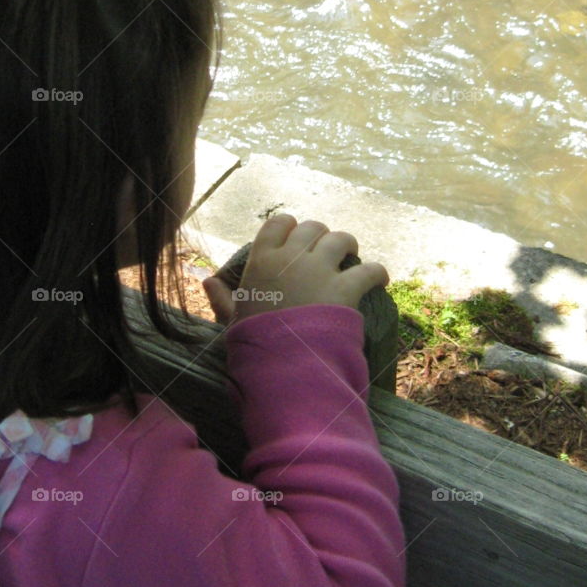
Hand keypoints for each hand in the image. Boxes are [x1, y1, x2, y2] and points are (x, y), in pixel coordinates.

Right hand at [201, 214, 387, 324]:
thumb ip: (220, 297)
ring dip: (348, 245)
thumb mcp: (232, 317)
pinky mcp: (345, 287)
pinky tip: (379, 279)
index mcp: (262, 260)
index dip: (290, 228)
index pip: (279, 224)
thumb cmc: (253, 341)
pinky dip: (377, 273)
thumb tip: (207, 280)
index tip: (295, 239)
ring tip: (351, 258)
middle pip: (312, 228)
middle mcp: (291, 257)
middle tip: (325, 253)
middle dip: (321, 237)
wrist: (283, 363)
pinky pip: (369, 269)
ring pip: (341, 239)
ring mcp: (320, 269)